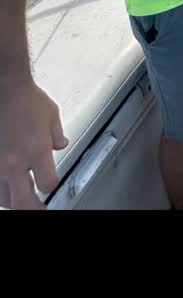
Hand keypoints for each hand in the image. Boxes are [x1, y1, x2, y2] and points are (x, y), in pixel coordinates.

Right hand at [0, 81, 67, 210]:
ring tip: (21, 200)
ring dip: (14, 201)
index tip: (53, 183)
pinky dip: (0, 190)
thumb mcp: (51, 114)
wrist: (4, 88)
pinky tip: (4, 188)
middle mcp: (16, 161)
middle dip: (34, 209)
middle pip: (24, 201)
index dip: (52, 186)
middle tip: (39, 209)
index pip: (48, 184)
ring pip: (4, 197)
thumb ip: (57, 134)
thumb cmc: (25, 98)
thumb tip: (61, 144)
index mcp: (36, 151)